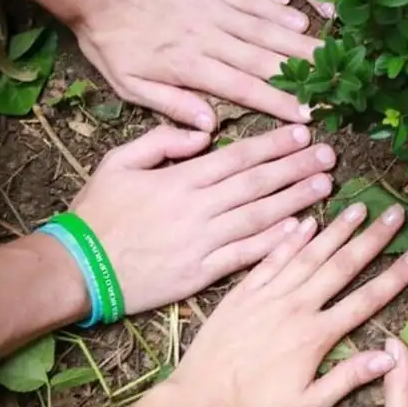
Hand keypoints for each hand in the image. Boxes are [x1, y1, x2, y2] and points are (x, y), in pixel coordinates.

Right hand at [73, 124, 334, 313]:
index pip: (237, 157)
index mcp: (179, 180)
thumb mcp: (118, 162)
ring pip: (258, 217)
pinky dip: (273, 243)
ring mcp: (201, 243)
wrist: (76, 269)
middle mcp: (197, 209)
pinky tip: (300, 231)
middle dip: (297, 168)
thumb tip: (205, 131)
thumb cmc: (97, 213)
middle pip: (257, 184)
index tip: (304, 133)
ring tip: (325, 186)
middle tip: (331, 156)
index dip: (274, 145)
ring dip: (296, 201)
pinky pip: (244, 257)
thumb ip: (161, 141)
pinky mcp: (200, 275)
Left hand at [74, 0, 316, 129]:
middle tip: (336, 87)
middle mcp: (210, 37)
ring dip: (300, 45)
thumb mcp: (127, 83)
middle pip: (266, 60)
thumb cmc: (109, 39)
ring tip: (330, 57)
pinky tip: (302, 21)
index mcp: (190, 66)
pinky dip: (279, 11)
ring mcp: (215, 9)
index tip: (309, 117)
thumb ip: (170, 104)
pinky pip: (253, 0)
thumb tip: (209, 128)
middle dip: (304, 76)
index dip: (280, 103)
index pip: (245, 89)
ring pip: (266, 30)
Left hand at [158, 203, 407, 406]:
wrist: (198, 401)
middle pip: (342, 266)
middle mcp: (295, 307)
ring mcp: (268, 295)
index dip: (396, 275)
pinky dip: (290, 238)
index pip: (366, 299)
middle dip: (373, 239)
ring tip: (360, 208)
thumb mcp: (308, 405)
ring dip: (337, 229)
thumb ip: (349, 378)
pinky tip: (307, 221)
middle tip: (396, 214)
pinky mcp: (244, 292)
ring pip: (309, 254)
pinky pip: (271, 258)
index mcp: (316, 335)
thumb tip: (391, 358)